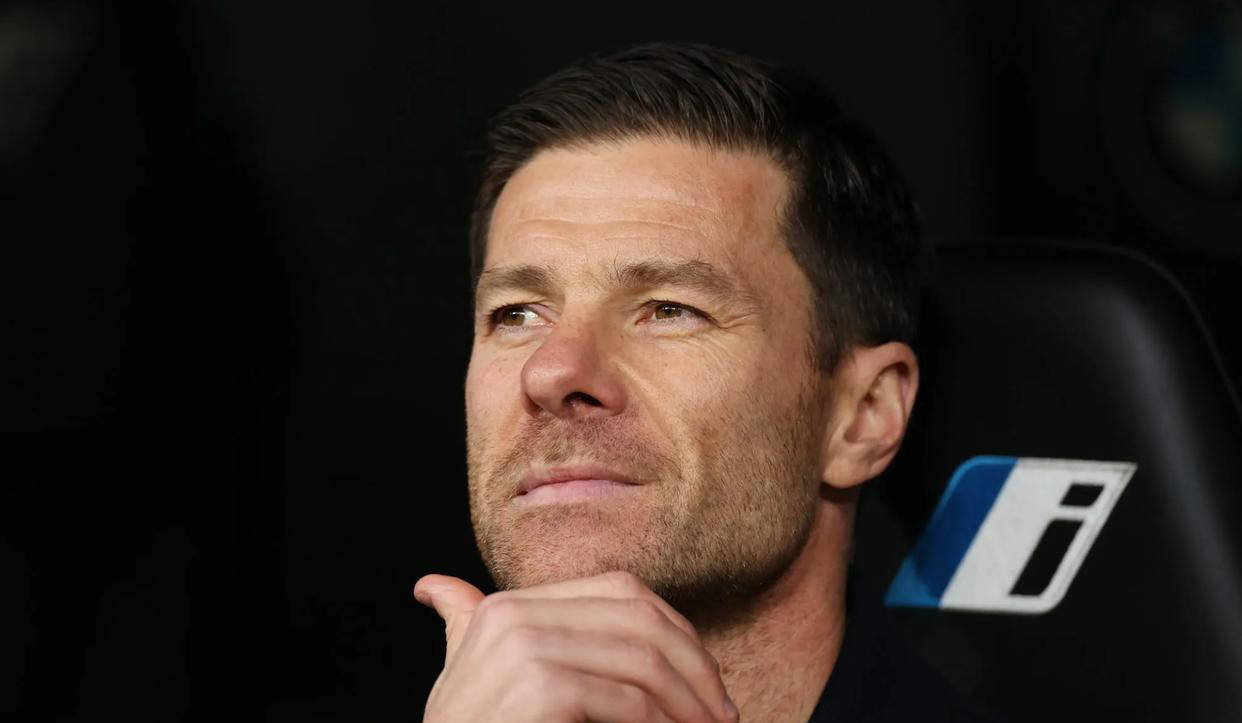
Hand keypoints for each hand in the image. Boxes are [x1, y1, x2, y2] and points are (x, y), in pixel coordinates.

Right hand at [414, 570, 738, 722]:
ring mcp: (524, 650)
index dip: (676, 630)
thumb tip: (433, 587)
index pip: (621, 591)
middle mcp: (513, 616)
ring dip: (689, 702)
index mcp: (507, 606)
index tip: (703, 676)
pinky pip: (629, 703)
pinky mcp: (540, 689)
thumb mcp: (464, 674)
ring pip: (642, 662)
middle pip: (640, 620)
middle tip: (721, 713)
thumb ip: (462, 622)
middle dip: (694, 666)